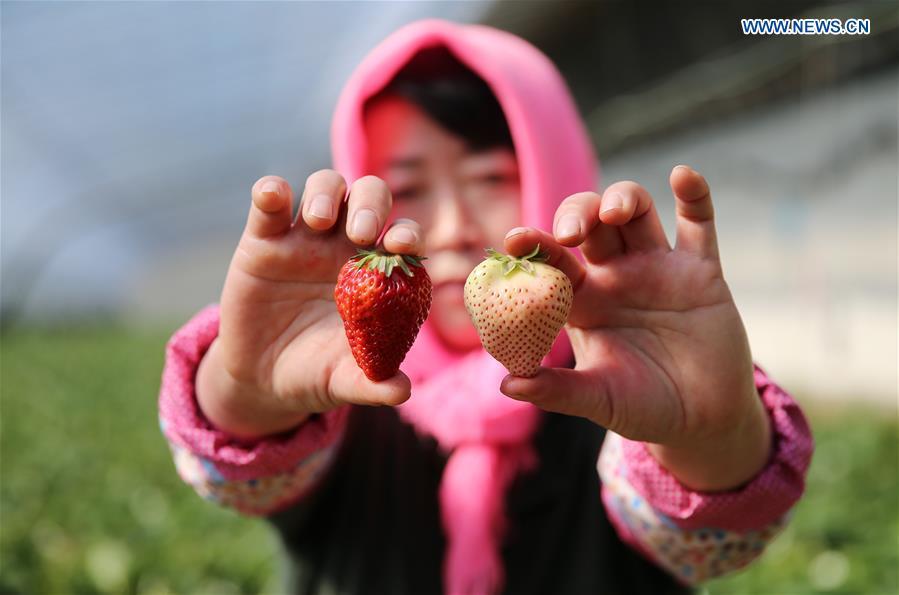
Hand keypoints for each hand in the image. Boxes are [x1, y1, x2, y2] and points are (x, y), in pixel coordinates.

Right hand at [196, 172, 424, 438]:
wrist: (262, 378)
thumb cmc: (317, 372)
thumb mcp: (343, 381)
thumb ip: (372, 383)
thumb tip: (403, 391)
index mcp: (378, 272)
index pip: (402, 238)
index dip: (406, 235)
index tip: (402, 245)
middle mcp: (346, 245)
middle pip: (368, 198)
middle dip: (369, 205)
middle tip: (360, 231)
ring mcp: (305, 238)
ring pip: (325, 188)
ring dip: (325, 193)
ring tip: (318, 219)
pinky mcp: (263, 239)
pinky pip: (268, 204)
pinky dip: (270, 192)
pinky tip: (271, 195)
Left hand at [499, 165, 770, 490]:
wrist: (702, 420)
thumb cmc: (642, 408)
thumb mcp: (598, 400)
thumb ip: (557, 390)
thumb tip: (507, 385)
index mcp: (582, 301)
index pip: (553, 262)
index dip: (534, 247)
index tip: (515, 240)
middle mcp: (615, 276)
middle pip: (590, 224)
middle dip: (577, 215)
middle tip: (571, 233)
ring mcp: (658, 268)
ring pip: (637, 212)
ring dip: (623, 199)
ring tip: (615, 212)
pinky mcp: (701, 272)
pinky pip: (699, 224)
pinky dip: (695, 195)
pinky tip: (684, 175)